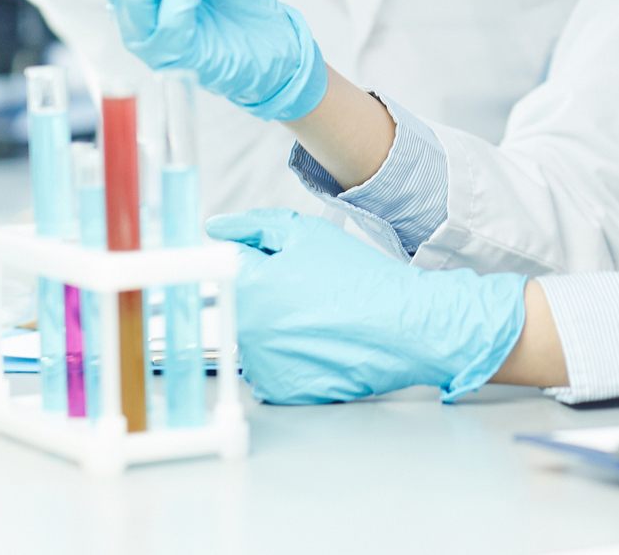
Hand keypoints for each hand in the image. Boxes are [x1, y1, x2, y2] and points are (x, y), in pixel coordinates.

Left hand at [207, 209, 527, 403]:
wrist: (401, 325)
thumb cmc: (359, 277)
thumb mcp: (308, 233)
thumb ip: (255, 226)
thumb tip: (217, 228)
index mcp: (246, 285)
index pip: (227, 265)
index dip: (257, 259)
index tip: (280, 266)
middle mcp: (243, 330)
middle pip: (238, 304)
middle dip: (264, 294)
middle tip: (307, 290)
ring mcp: (258, 366)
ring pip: (253, 338)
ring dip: (274, 328)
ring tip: (318, 317)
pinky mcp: (278, 392)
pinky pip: (269, 369)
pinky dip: (288, 357)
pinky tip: (319, 343)